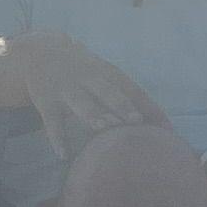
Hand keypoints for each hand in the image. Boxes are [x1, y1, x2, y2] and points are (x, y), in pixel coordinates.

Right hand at [15, 37, 165, 151]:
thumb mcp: (104, 73)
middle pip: (108, 92)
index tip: (166, 128)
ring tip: (104, 129)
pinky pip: (53, 122)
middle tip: (136, 121)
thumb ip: (127, 95)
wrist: (40, 51)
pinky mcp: (46, 102)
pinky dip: (57, 138)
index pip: (133, 89)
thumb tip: (159, 124)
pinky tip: (64, 155)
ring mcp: (67, 90)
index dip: (149, 107)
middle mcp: (88, 79)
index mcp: (108, 73)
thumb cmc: (85, 71)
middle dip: (122, 105)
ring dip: (94, 115)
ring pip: (82, 104)